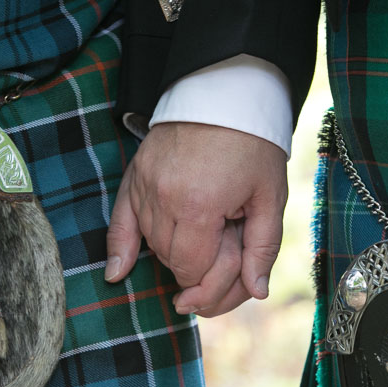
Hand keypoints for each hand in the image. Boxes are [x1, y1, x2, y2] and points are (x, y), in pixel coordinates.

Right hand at [105, 122, 287, 315]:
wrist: (225, 94)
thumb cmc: (253, 147)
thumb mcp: (270, 197)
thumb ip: (263, 247)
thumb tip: (257, 292)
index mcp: (200, 207)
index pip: (191, 268)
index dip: (208, 280)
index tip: (224, 274)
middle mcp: (164, 199)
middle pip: (169, 259)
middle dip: (192, 269)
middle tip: (214, 258)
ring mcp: (145, 186)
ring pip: (150, 243)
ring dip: (170, 252)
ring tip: (196, 242)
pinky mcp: (135, 175)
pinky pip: (120, 222)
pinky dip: (119, 248)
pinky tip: (117, 273)